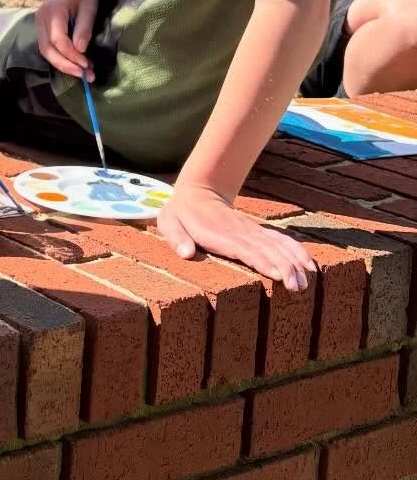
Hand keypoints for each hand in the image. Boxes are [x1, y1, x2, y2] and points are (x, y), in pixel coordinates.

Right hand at [35, 0, 99, 78]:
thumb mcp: (89, 7)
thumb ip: (84, 28)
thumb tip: (81, 50)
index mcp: (53, 11)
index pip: (58, 39)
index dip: (71, 55)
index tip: (87, 65)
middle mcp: (41, 18)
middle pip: (46, 49)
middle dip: (65, 65)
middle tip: (83, 75)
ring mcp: (39, 23)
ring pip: (44, 50)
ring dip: (62, 64)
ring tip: (80, 73)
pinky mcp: (42, 27)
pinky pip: (46, 46)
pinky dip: (59, 57)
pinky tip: (72, 64)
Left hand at [155, 179, 316, 291]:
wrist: (198, 192)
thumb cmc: (181, 214)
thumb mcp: (169, 222)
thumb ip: (176, 237)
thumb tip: (185, 252)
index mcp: (220, 235)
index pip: (245, 249)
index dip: (262, 261)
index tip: (277, 275)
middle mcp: (241, 234)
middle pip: (268, 251)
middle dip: (285, 268)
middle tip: (298, 288)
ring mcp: (252, 233)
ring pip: (278, 247)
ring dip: (294, 263)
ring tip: (307, 282)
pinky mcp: (258, 234)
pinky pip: (281, 241)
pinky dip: (297, 251)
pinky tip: (310, 266)